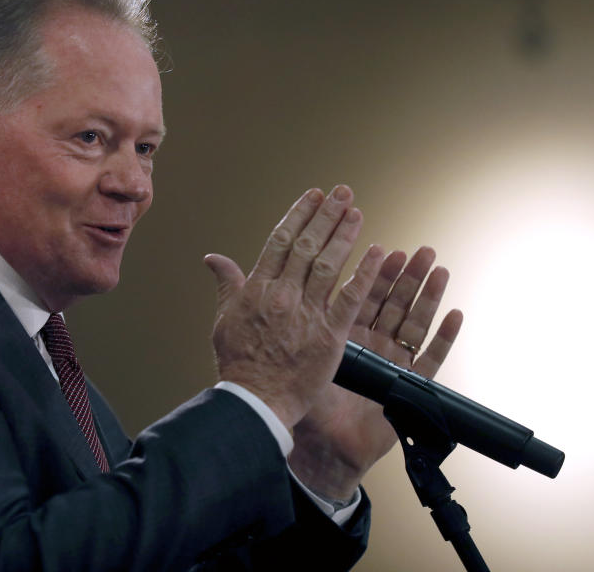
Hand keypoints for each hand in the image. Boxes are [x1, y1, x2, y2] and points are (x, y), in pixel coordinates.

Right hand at [204, 186, 384, 428]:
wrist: (256, 400)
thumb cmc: (240, 363)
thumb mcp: (225, 319)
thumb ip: (227, 285)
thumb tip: (214, 259)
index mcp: (258, 288)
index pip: (281, 240)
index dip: (299, 214)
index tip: (313, 196)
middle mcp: (283, 294)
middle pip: (307, 245)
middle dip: (326, 215)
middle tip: (342, 193)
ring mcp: (307, 313)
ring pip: (330, 264)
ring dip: (344, 234)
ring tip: (356, 212)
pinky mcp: (330, 334)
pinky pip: (351, 298)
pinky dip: (365, 273)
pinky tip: (379, 252)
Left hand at [287, 246, 462, 498]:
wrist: (323, 447)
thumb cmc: (307, 403)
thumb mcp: (295, 353)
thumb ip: (284, 320)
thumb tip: (254, 294)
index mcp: (345, 334)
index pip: (362, 295)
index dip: (374, 272)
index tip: (386, 248)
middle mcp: (371, 344)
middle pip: (393, 303)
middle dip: (407, 276)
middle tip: (422, 250)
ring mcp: (392, 363)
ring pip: (414, 322)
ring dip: (428, 296)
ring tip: (440, 269)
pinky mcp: (409, 386)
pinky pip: (431, 359)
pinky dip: (444, 337)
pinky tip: (455, 314)